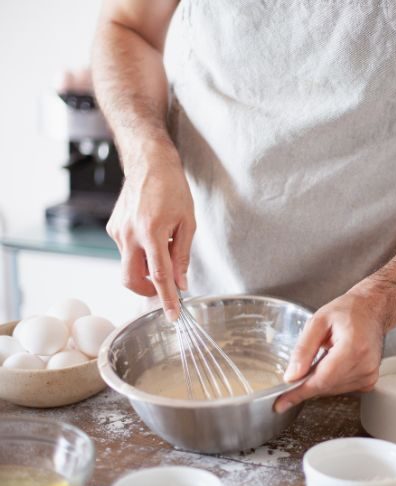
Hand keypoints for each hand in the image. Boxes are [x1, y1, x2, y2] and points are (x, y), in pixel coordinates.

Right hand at [106, 143, 194, 320]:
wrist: (149, 164)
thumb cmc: (173, 189)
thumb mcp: (187, 223)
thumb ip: (182, 255)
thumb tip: (181, 283)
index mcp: (151, 233)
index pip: (159, 276)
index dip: (167, 299)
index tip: (172, 315)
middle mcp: (129, 234)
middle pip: (131, 279)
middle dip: (147, 290)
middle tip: (164, 288)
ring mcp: (117, 231)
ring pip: (129, 264)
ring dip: (146, 266)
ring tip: (163, 245)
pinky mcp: (112, 228)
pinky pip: (126, 250)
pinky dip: (140, 252)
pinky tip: (152, 234)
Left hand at [274, 289, 385, 412]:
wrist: (372, 308)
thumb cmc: (348, 310)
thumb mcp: (318, 321)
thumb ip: (303, 349)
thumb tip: (292, 376)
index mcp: (353, 347)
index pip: (322, 379)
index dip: (299, 392)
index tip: (282, 402)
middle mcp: (365, 364)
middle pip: (326, 386)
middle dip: (306, 383)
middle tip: (296, 371)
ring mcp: (369, 374)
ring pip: (332, 389)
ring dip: (319, 380)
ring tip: (323, 355)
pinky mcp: (369, 379)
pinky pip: (342, 388)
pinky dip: (330, 380)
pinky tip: (332, 363)